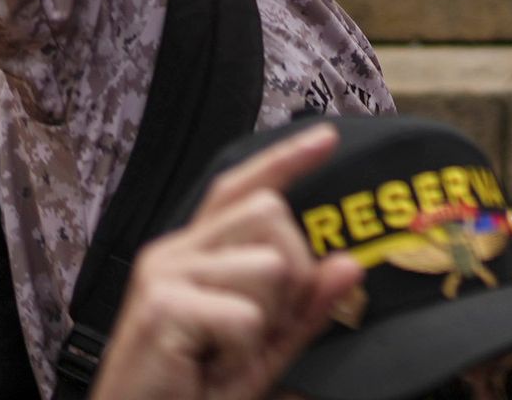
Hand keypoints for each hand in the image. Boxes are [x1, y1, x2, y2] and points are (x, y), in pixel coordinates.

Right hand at [87, 126, 357, 399]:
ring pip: (269, 264)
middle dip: (290, 276)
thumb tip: (350, 265)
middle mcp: (173, 253)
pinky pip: (245, 316)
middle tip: (256, 331)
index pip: (241, 189)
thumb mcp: (261, 351)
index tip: (329, 137)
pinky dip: (241, 352)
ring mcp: (164, 275)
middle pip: (271, 214)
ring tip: (224, 352)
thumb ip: (304, 310)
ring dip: (264, 322)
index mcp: (193, 254)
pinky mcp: (161, 307)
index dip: (286, 161)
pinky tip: (207, 368)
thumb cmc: (192, 392)